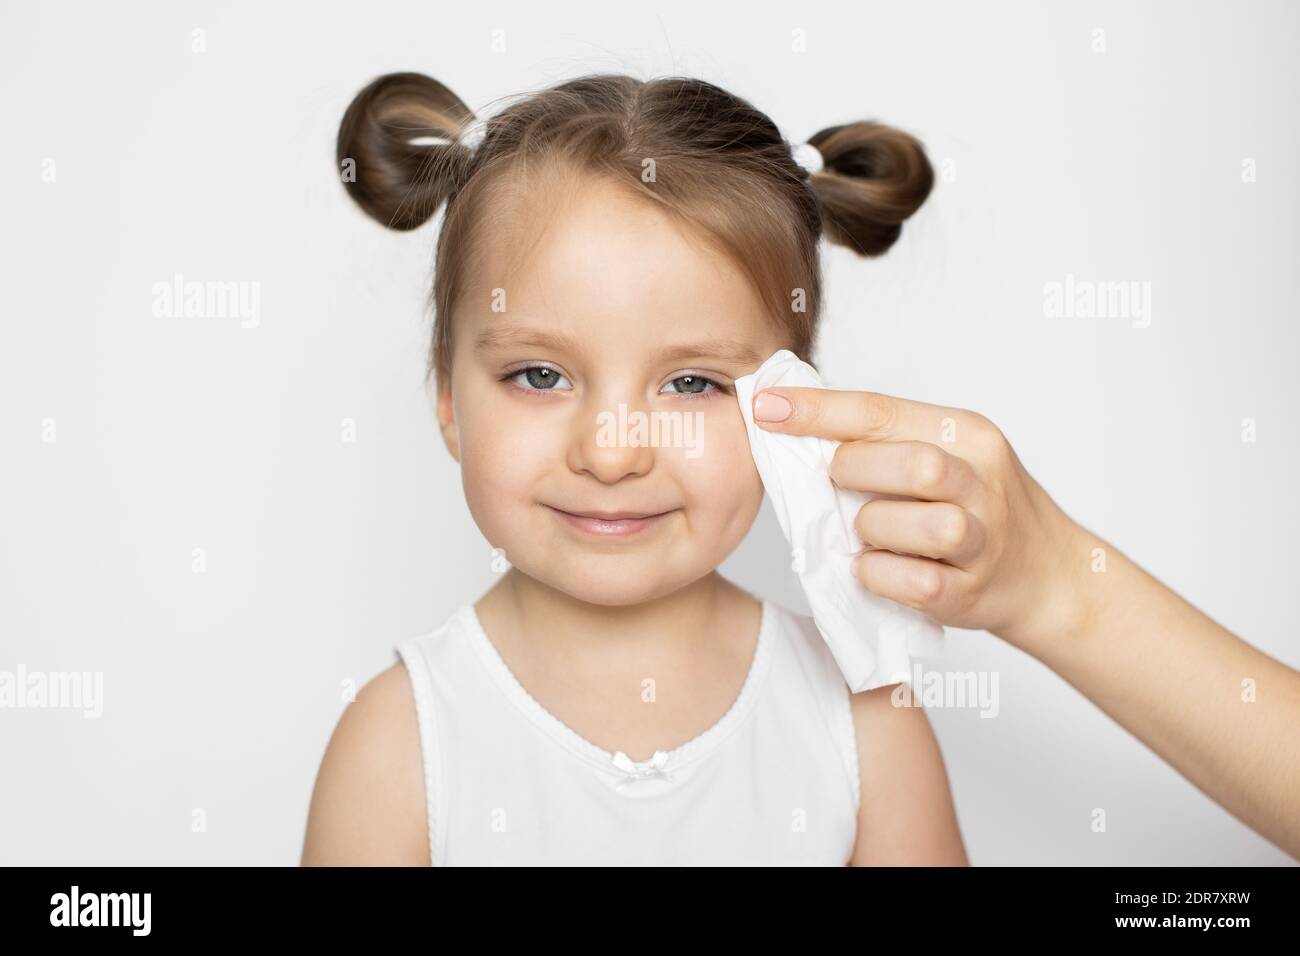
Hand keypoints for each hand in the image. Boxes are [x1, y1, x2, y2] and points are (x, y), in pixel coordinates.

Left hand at [751, 387, 1088, 646]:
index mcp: (967, 434)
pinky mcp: (972, 591)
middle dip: (856, 473)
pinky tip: (873, 569)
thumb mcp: (947, 456)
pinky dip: (880, 576)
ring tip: (868, 534)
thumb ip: (884, 440)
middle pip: (914, 464)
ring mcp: (984, 539)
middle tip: (838, 484)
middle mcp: (983, 480)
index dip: (817, 410)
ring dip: (874, 529)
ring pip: (923, 525)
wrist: (1048, 574)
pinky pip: (918, 583)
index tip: (766, 405)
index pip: (882, 411)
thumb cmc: (977, 509)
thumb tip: (793, 419)